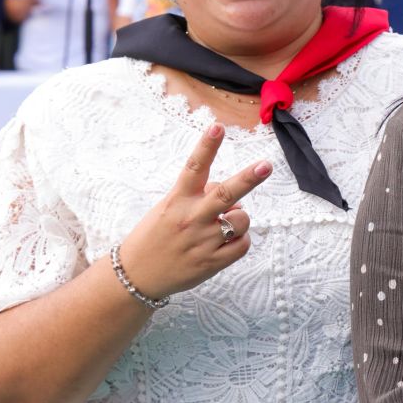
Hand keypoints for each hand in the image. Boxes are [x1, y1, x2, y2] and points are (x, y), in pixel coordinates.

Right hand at [115, 124, 272, 300]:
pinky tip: (224, 243)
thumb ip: (200, 196)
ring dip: (239, 219)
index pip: (194, 167)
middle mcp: (191, 218)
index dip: (207, 146)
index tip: (218, 127)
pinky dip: (240, 241)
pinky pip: (243, 244)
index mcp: (177, 200)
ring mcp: (202, 241)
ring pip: (241, 219)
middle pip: (225, 194)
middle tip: (266, 165)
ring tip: (222, 226)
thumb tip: (235, 196)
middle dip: (248, 178)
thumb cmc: (156, 235)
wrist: (136, 275)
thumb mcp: (169, 208)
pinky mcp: (212, 262)